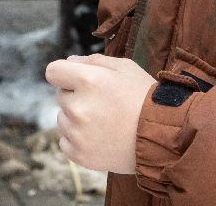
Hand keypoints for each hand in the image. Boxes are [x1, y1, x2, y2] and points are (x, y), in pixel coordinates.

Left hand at [44, 54, 155, 174]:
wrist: (162, 138)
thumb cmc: (145, 98)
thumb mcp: (125, 67)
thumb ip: (94, 60)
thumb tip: (71, 61)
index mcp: (88, 80)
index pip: (53, 71)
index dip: (64, 73)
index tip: (75, 79)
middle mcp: (77, 106)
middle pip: (60, 95)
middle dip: (76, 95)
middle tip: (102, 103)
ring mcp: (76, 133)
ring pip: (62, 119)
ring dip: (76, 118)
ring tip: (104, 121)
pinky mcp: (79, 154)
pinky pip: (64, 141)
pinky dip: (77, 139)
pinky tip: (99, 136)